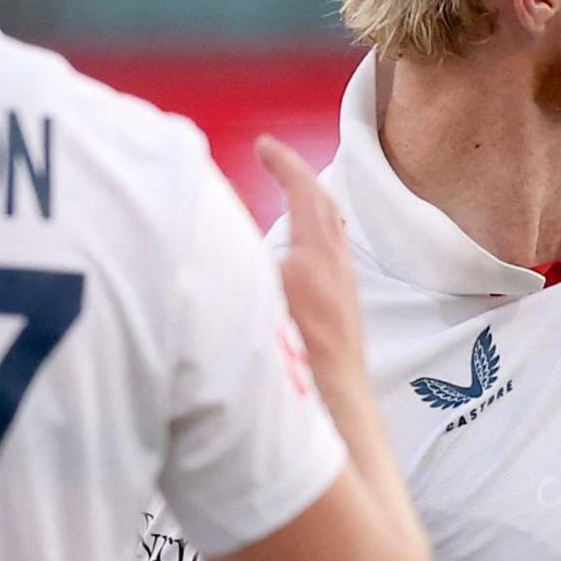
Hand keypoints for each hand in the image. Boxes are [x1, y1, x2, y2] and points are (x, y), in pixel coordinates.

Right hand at [256, 136, 365, 399]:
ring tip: (292, 197)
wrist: (334, 414)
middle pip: (324, 205)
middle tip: (275, 161)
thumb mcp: (252, 305)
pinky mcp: (348, 314)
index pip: (302, 193)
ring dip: (311, 206)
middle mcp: (337, 269)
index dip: (283, 163)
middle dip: (298, 177)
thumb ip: (234, 262)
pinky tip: (303, 254)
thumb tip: (212, 231)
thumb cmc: (290, 368)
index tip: (264, 145)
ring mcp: (347, 291)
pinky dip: (318, 237)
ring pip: (333, 232)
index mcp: (314, 259)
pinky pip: (334, 256)